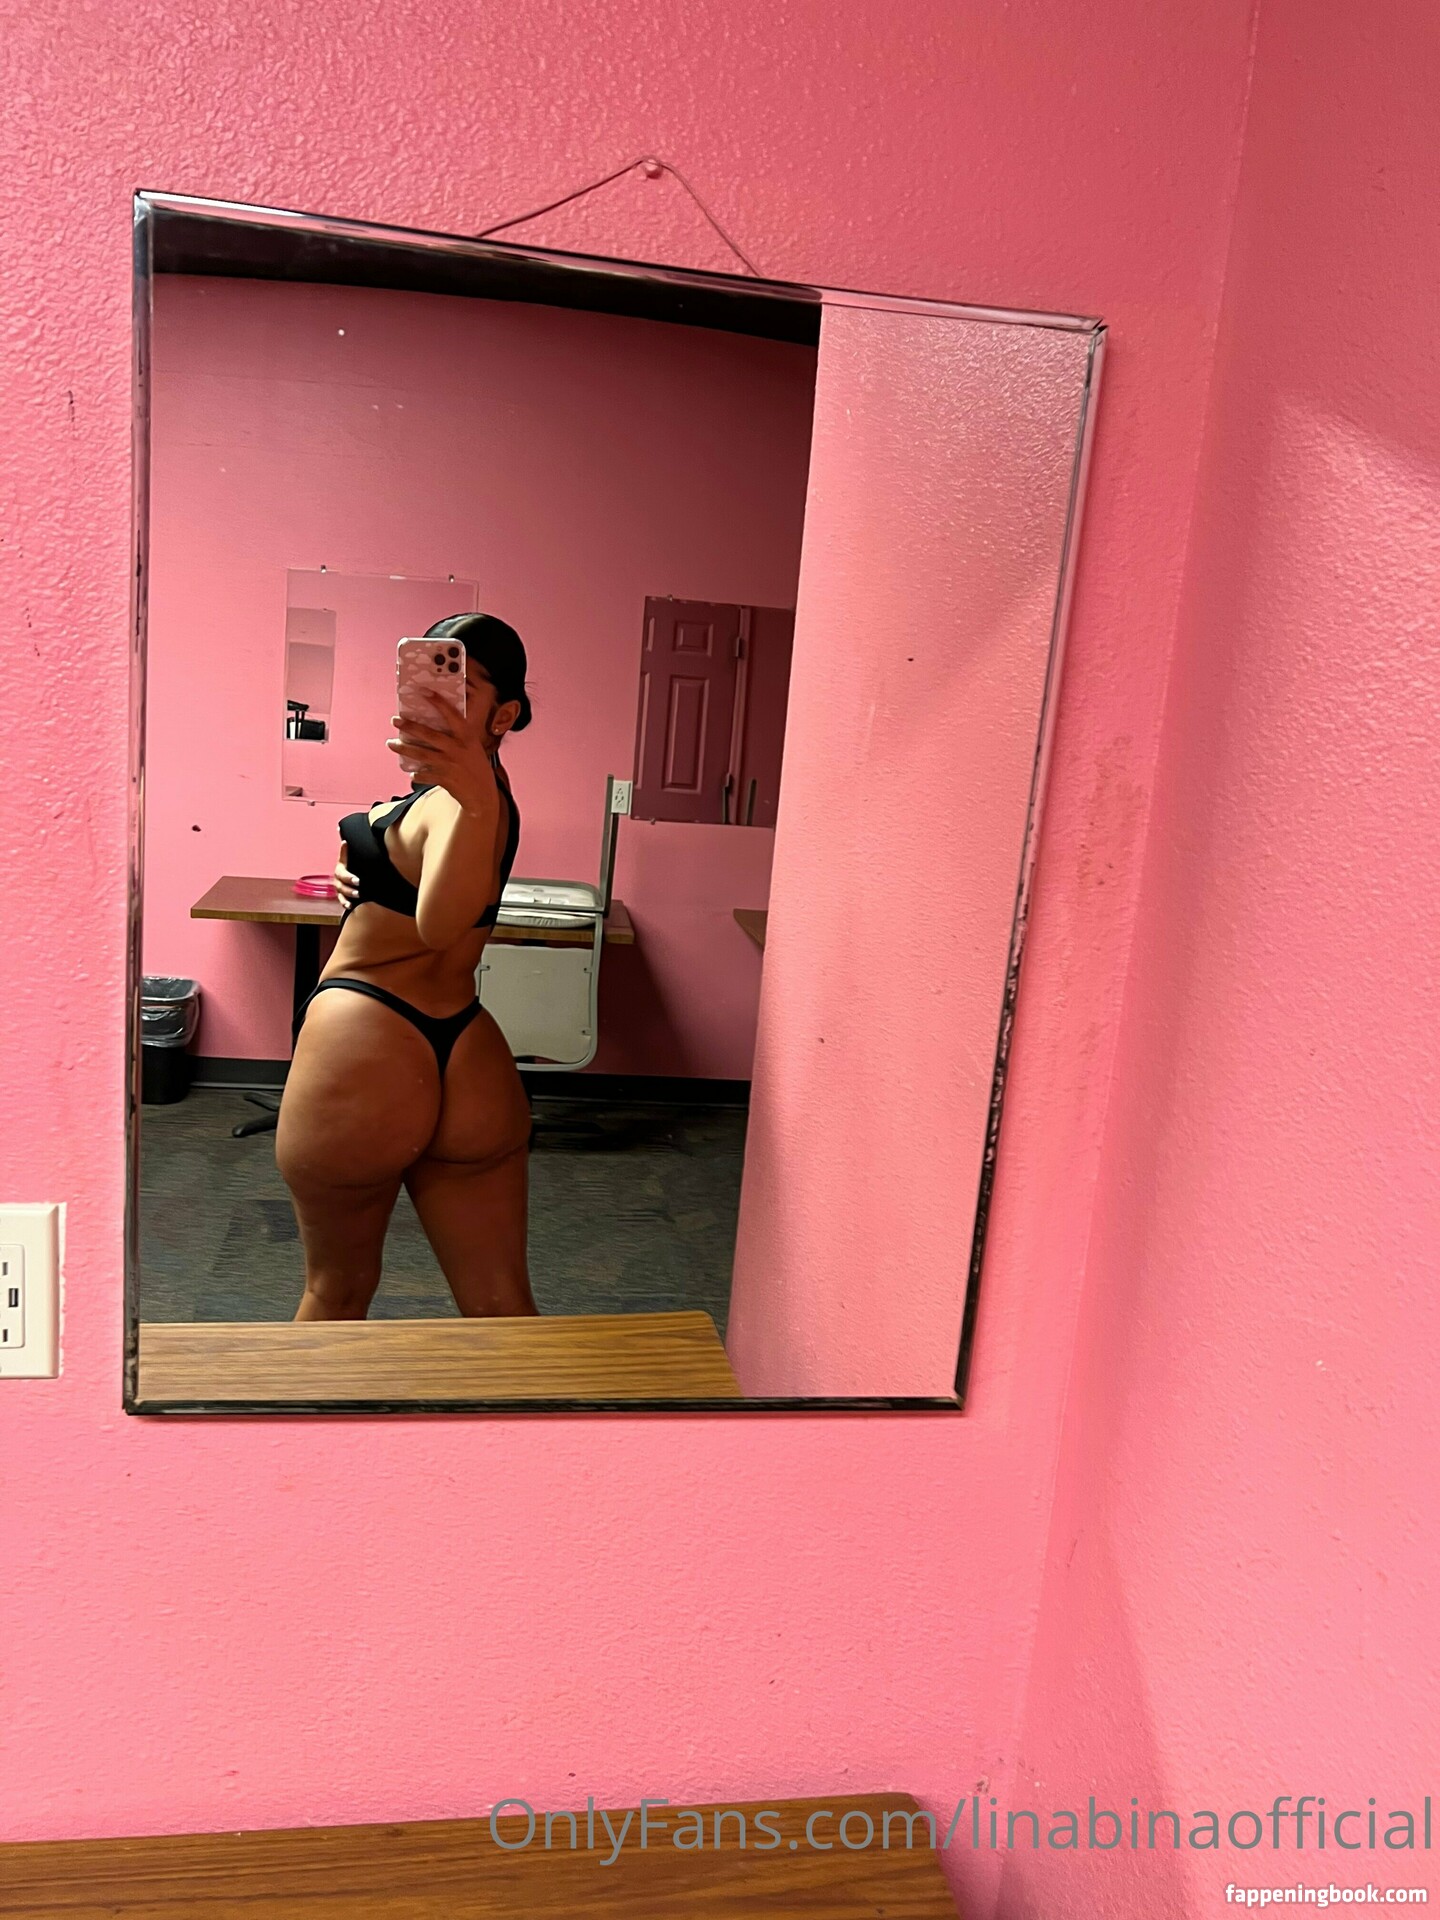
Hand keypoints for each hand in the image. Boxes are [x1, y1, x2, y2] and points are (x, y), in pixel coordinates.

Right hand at [334, 849, 358, 908]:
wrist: (347, 873)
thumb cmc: (349, 864)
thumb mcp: (347, 858)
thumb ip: (345, 852)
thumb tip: (344, 841)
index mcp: (339, 870)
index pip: (343, 874)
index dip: (349, 878)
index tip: (358, 881)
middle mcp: (337, 880)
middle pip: (341, 885)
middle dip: (350, 888)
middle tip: (358, 890)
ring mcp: (338, 888)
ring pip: (341, 893)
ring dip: (348, 896)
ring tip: (357, 896)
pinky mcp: (341, 895)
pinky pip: (341, 900)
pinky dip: (345, 903)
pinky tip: (350, 906)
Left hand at [387, 690, 498, 815]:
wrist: (483, 795)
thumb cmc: (477, 768)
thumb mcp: (473, 747)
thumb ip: (458, 737)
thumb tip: (436, 724)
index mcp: (467, 737)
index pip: (452, 715)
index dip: (438, 702)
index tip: (423, 691)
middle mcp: (457, 749)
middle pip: (429, 735)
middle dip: (409, 727)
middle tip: (395, 720)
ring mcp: (449, 765)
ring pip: (421, 754)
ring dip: (404, 748)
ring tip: (391, 744)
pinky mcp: (443, 779)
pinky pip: (423, 775)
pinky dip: (416, 774)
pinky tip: (411, 772)